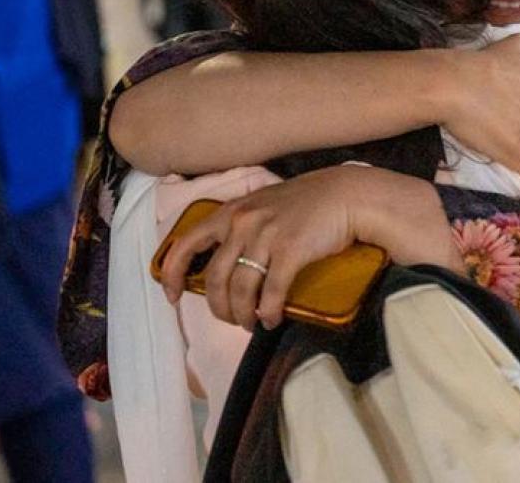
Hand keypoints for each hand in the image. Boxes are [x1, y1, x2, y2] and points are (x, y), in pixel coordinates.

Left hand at [158, 167, 362, 330]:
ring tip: (251, 324)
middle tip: (230, 320)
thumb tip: (227, 266)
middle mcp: (241, 222)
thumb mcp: (263, 206)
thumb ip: (242, 227)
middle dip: (219, 308)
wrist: (346, 195)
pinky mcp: (290, 250)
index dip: (173, 274)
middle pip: (216, 278)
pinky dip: (268, 312)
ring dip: (242, 314)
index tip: (173, 297)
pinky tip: (271, 320)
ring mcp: (265, 236)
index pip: (186, 244)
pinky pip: (270, 291)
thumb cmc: (307, 204)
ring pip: (240, 289)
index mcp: (230, 212)